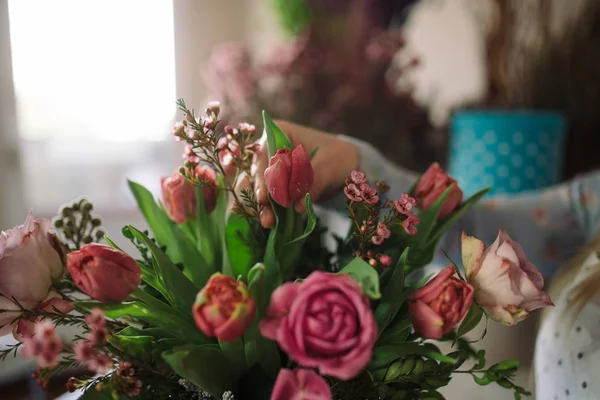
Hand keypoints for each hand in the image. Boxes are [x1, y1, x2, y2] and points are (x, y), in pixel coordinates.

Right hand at [238, 120, 358, 227]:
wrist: (349, 166)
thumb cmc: (339, 156)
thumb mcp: (330, 166)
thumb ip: (314, 183)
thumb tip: (297, 207)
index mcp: (280, 133)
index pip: (265, 156)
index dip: (263, 178)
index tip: (264, 197)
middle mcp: (270, 149)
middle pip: (257, 173)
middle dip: (259, 195)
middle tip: (265, 216)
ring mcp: (272, 167)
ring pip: (258, 187)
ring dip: (261, 206)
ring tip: (267, 222)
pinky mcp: (276, 185)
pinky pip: (267, 197)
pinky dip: (268, 209)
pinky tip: (269, 222)